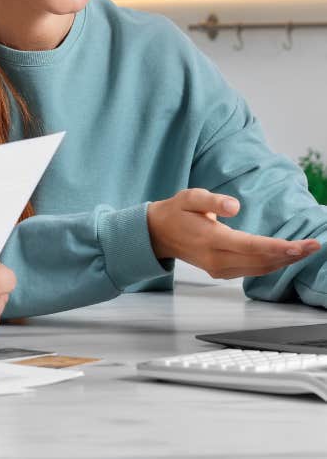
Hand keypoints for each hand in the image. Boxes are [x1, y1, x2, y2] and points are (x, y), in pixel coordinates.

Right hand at [147, 188, 320, 278]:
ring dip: (284, 261)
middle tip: (314, 246)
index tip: (301, 245)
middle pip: (261, 261)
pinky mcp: (221, 272)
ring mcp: (219, 268)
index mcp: (211, 240)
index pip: (252, 247)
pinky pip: (252, 271)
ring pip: (259, 269)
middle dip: (291, 255)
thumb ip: (212, 201)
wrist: (158, 233)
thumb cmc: (176, 212)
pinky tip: (283, 257)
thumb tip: (235, 206)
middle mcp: (217, 259)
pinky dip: (271, 265)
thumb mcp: (189, 197)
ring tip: (305, 251)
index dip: (279, 247)